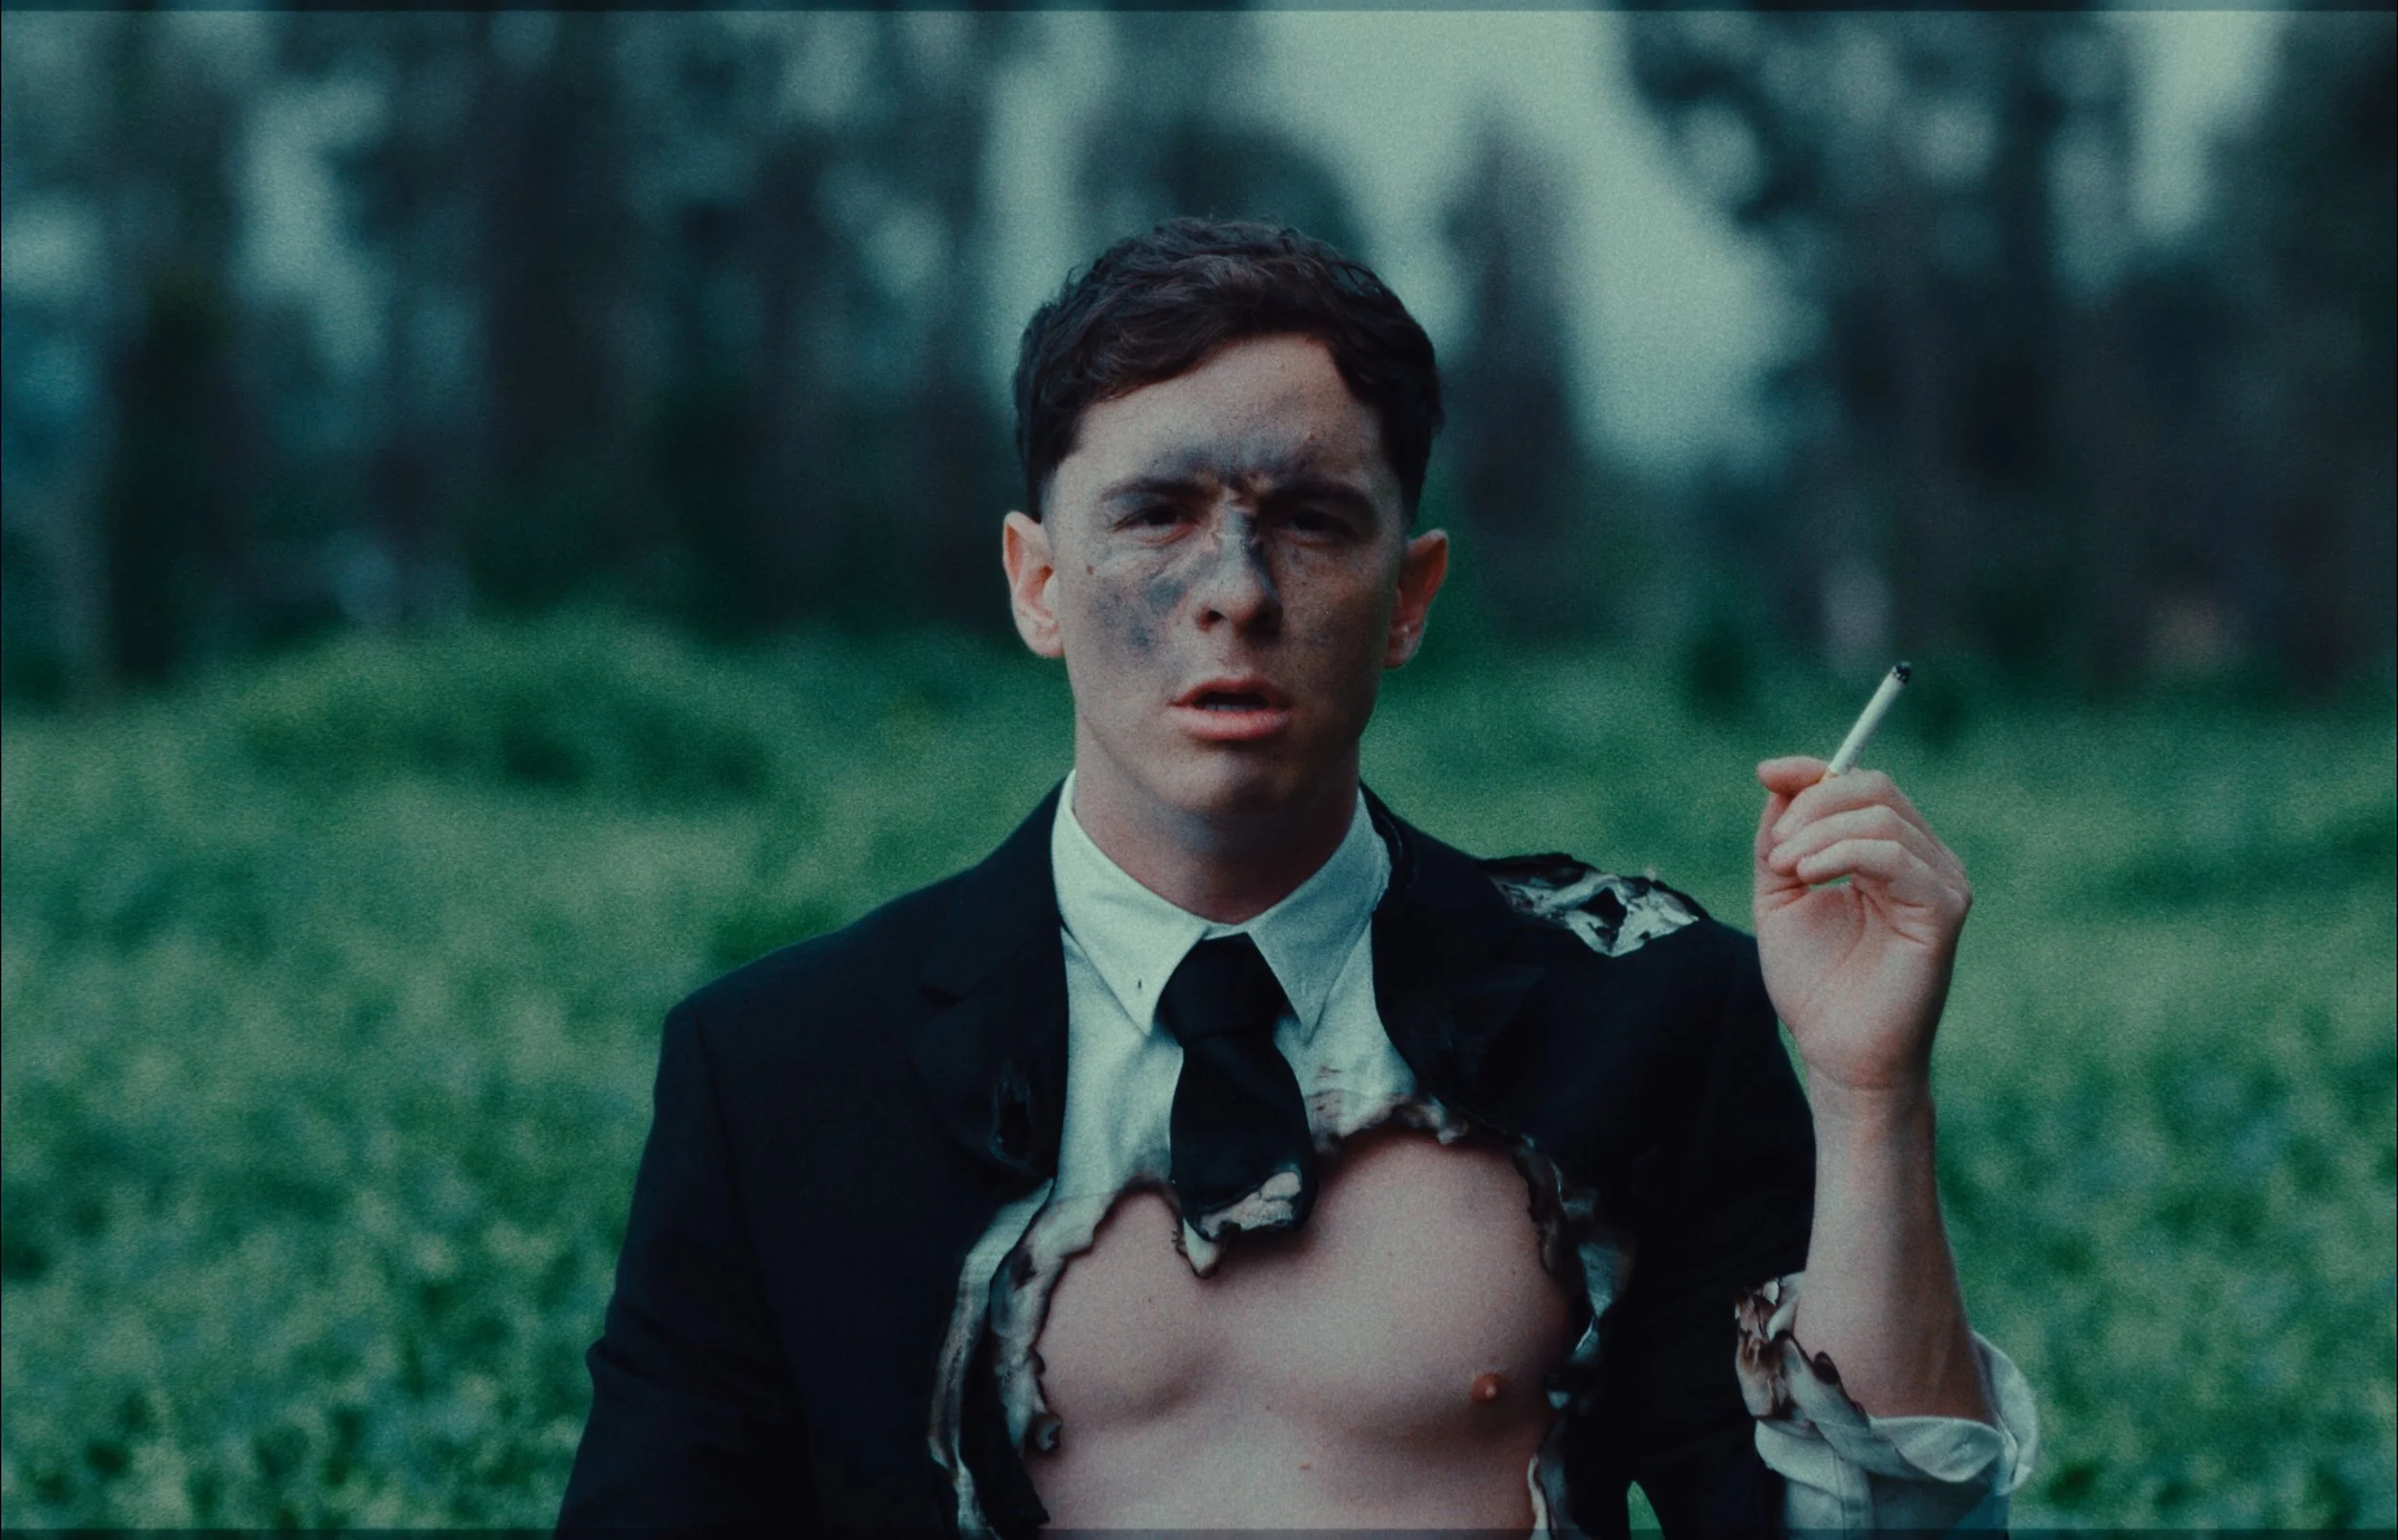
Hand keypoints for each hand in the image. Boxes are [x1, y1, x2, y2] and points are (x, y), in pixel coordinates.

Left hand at [1752, 757, 1971, 1094]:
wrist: (1838, 1052)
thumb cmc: (1815, 983)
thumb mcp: (1781, 895)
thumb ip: (1781, 838)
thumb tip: (1780, 777)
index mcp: (1890, 854)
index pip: (1862, 785)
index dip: (1813, 771)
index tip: (1764, 772)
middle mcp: (1924, 861)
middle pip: (1875, 789)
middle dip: (1812, 804)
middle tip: (1775, 849)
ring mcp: (1941, 883)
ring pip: (1881, 817)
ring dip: (1818, 834)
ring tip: (1785, 870)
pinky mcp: (1944, 910)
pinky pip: (1895, 855)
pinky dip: (1842, 854)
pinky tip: (1809, 877)